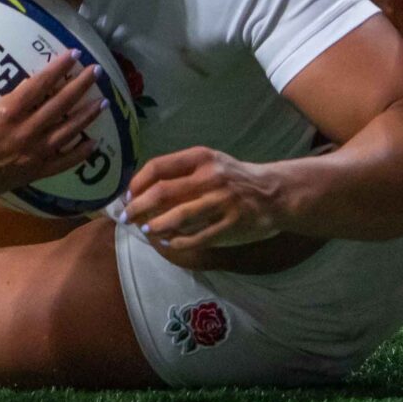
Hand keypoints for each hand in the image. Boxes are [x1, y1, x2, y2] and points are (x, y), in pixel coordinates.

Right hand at [0, 40, 100, 206]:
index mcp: (5, 113)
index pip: (39, 85)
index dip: (59, 68)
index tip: (75, 54)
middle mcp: (23, 132)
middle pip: (59, 105)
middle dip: (80, 86)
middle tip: (97, 71)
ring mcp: (29, 155)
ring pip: (65, 132)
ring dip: (86, 117)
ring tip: (104, 102)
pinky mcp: (30, 174)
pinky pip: (60, 163)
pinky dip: (78, 154)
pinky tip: (93, 144)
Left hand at [122, 147, 286, 254]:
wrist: (275, 193)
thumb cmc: (235, 178)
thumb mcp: (211, 164)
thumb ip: (181, 173)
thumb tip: (141, 191)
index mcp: (201, 157)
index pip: (158, 167)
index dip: (136, 183)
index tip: (127, 196)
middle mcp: (210, 176)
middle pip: (162, 193)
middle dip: (137, 208)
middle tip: (127, 218)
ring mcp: (221, 201)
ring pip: (177, 217)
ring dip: (155, 227)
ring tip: (147, 231)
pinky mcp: (230, 224)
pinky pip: (196, 238)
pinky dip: (177, 243)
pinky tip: (169, 244)